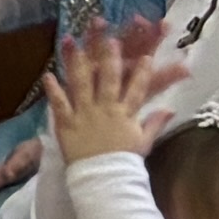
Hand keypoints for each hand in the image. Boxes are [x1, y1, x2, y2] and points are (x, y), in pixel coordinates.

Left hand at [45, 22, 168, 162]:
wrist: (103, 179)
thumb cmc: (124, 161)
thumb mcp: (143, 141)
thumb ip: (155, 122)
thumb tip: (171, 109)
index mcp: (126, 114)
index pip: (137, 88)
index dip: (142, 71)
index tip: (145, 54)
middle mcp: (106, 109)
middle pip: (110, 79)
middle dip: (110, 57)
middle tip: (110, 39)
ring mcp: (85, 114)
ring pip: (83, 84)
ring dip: (80, 63)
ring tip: (76, 45)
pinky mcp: (67, 123)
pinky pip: (59, 103)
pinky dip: (53, 89)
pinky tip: (47, 75)